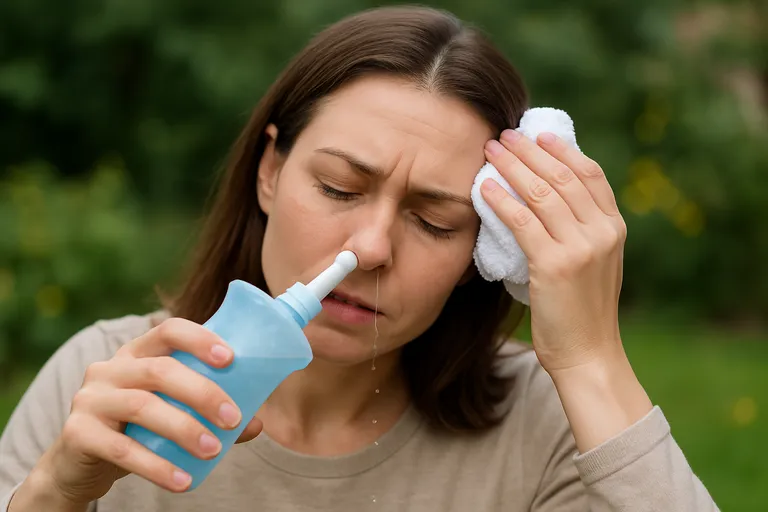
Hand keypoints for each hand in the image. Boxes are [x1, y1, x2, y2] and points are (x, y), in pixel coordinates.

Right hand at [16, 318, 262, 507]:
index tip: (230, 358)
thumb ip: (208, 412)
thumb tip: (257, 422)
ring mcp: (90, 398)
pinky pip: (121, 449)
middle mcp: (110, 368)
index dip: (200, 339)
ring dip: (184, 429)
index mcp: (137, 353)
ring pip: (142, 406)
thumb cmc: (135, 430)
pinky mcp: (77, 433)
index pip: (168, 330)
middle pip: (160, 370)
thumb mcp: (170, 413)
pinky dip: (157, 466)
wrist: (79, 465)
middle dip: (203, 392)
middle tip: (233, 418)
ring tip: (214, 451)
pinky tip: (184, 481)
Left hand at [480, 129, 626, 374]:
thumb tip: (548, 197)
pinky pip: (522, 221)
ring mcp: (581, 247)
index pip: (590, 175)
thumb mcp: (595, 263)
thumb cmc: (582, 310)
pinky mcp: (555, 265)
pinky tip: (485, 187)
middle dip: (530, 151)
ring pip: (541, 193)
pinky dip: (501, 200)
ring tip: (491, 151)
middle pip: (563, 176)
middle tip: (504, 135)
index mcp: (615, 228)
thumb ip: (581, 230)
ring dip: (512, 167)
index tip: (539, 134)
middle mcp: (602, 232)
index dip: (562, 150)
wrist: (588, 353)